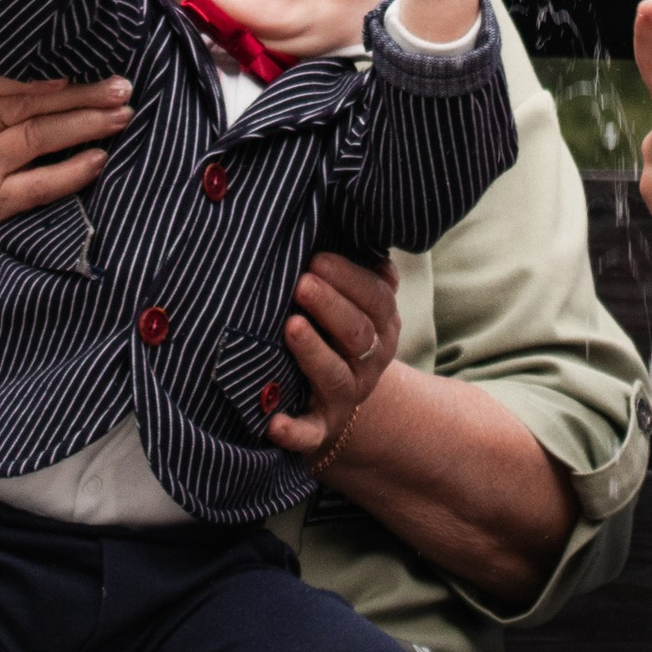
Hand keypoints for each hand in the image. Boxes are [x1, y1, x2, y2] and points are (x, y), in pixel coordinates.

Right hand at [0, 58, 134, 255]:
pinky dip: (72, 172)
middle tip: (123, 86)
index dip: (34, 70)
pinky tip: (99, 160)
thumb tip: (65, 50)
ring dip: (86, 125)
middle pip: (27, 104)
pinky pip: (39, 186)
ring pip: (37, 138)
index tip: (77, 62)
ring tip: (123, 115)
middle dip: (82, 93)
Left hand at [261, 249, 401, 464]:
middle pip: (357, 334)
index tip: (317, 258)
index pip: (375, 299)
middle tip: (302, 282)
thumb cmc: (335, 332)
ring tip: (290, 326)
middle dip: (331, 306)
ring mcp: (344, 396)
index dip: (349, 278)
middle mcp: (367, 362)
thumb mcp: (354, 303)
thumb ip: (354, 269)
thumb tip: (343, 218)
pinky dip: (292, 430)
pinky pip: (308, 433)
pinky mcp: (318, 429)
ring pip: (335, 376)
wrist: (335, 402)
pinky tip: (272, 422)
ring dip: (313, 352)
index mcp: (379, 326)